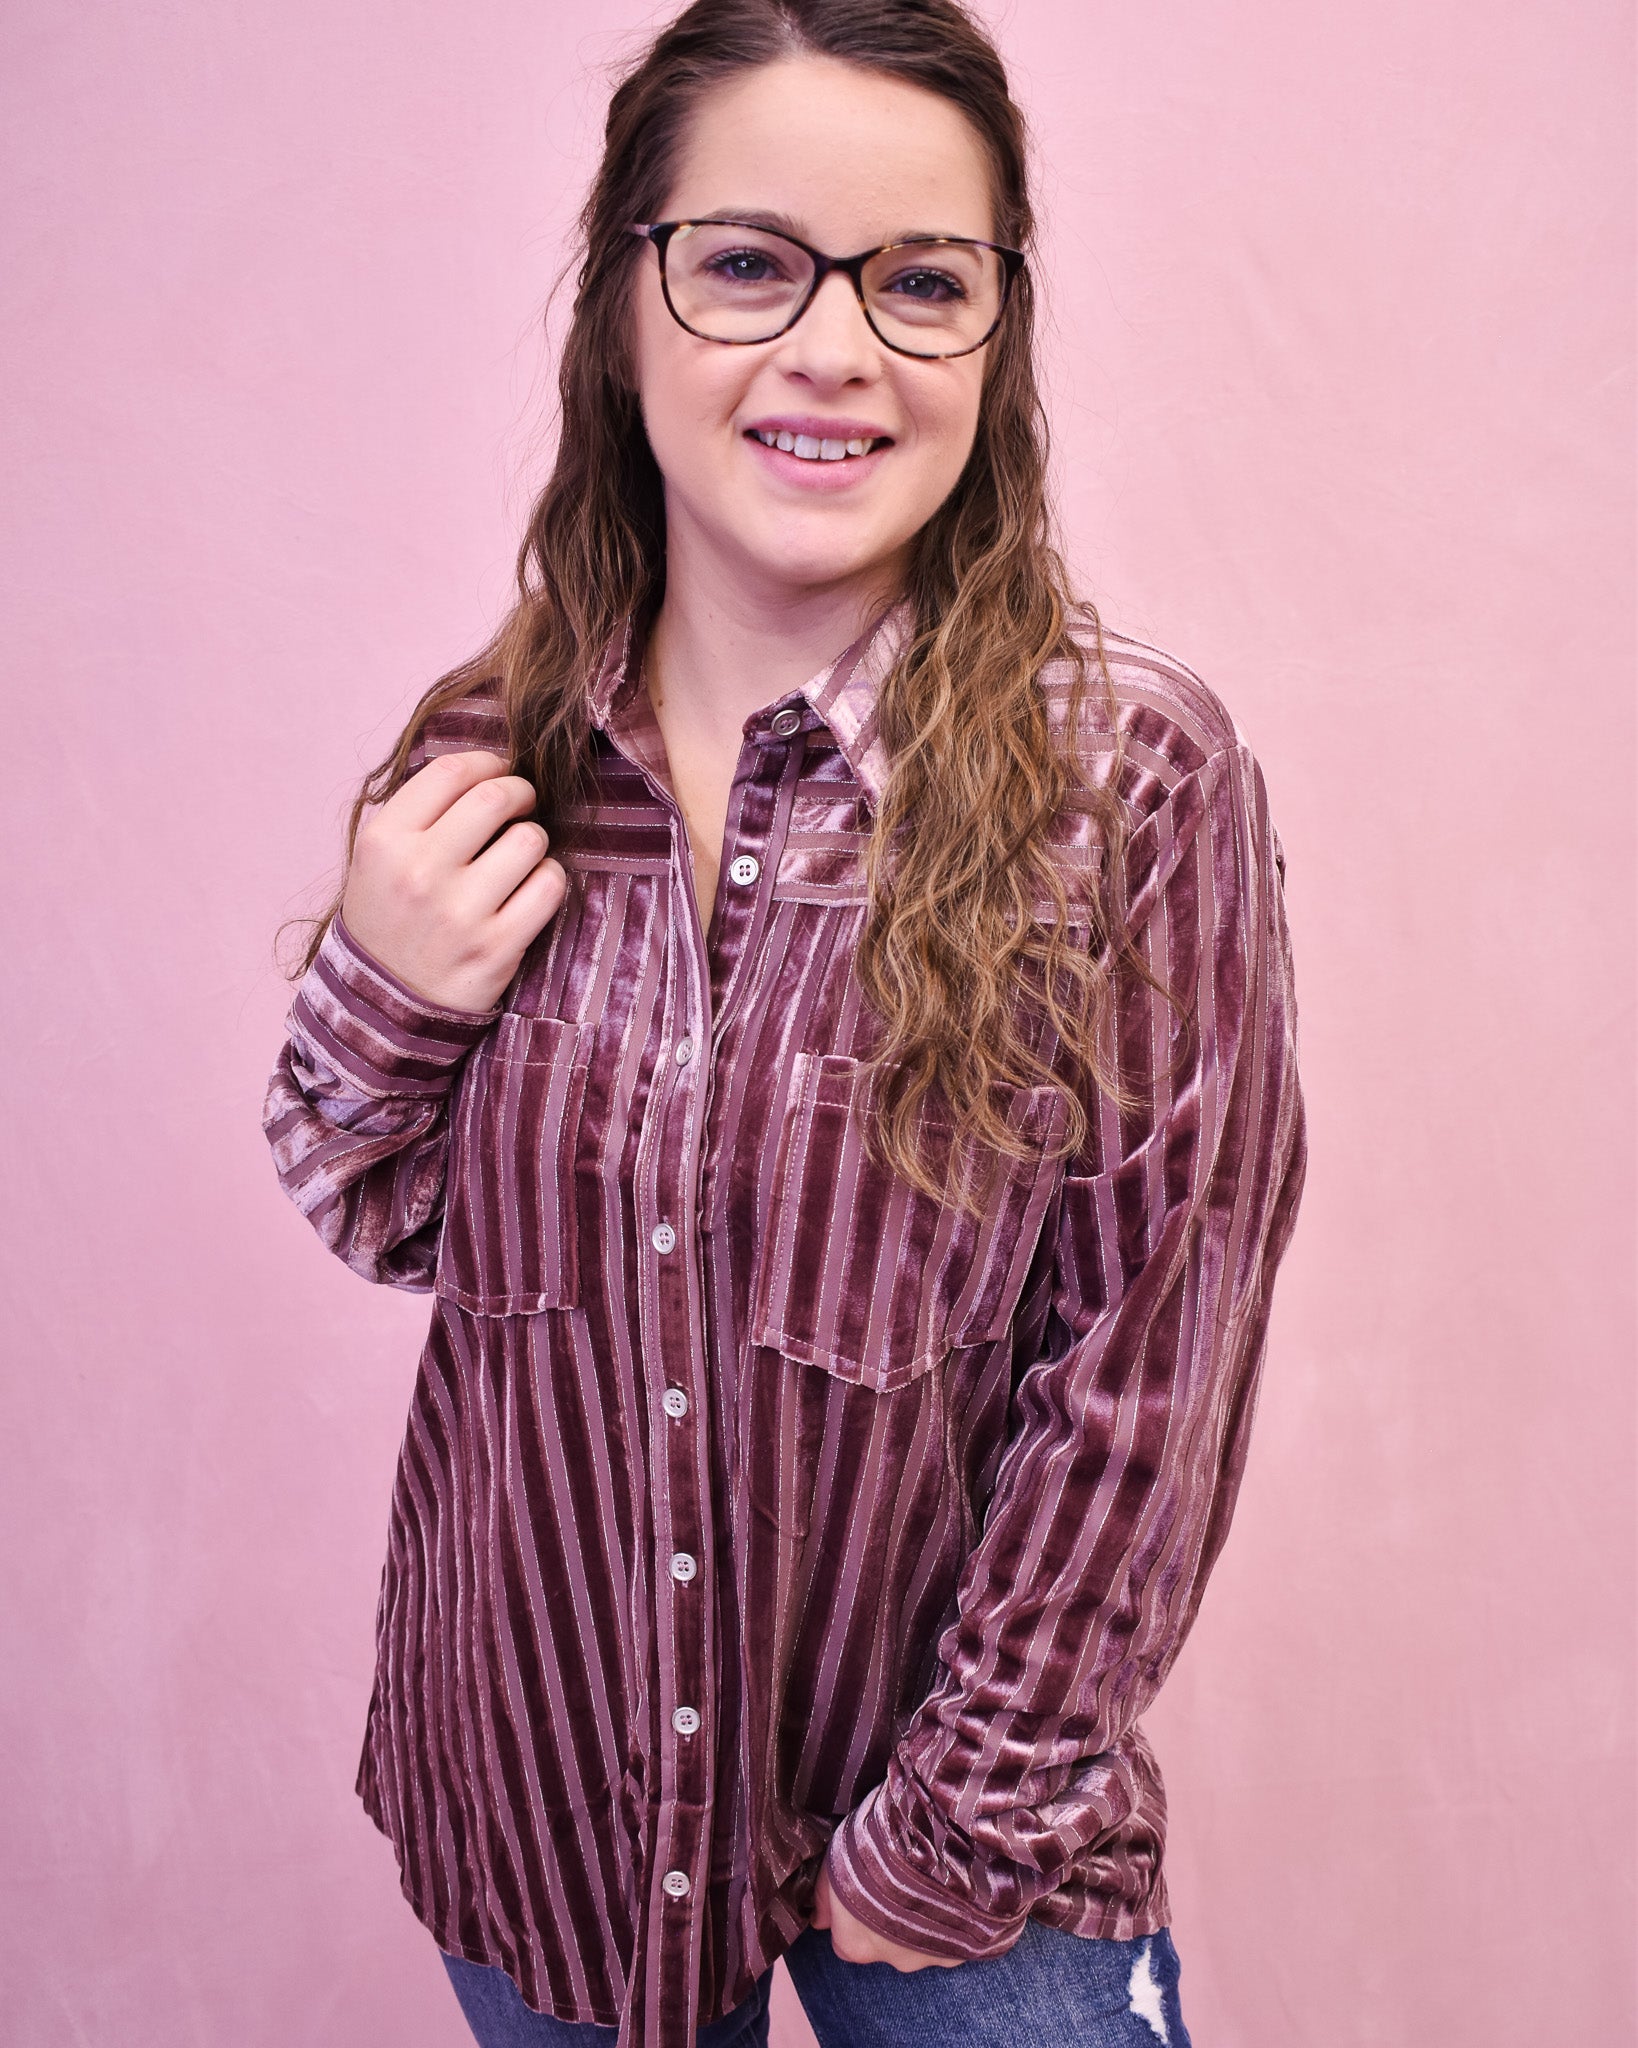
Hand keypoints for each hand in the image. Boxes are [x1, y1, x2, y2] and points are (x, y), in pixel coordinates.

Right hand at [339, 749, 567, 1013]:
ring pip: (529, 839)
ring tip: (520, 856)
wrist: (386, 1006)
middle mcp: (419, 872)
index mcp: (384, 841)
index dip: (487, 762)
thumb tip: (487, 768)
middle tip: (521, 804)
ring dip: (534, 840)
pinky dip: (549, 880)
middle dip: (520, 792)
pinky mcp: (497, 947)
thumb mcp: (378, 861)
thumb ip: (422, 814)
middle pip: (495, 797)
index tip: (498, 770)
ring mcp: (459, 912)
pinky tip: (532, 888)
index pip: (449, 772)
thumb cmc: (391, 920)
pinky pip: (550, 886)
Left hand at [809, 1861, 961, 1970]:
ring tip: (923, 1880)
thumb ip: (823, 1897)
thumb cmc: (875, 1849)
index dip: (852, 1914)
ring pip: (918, 1942)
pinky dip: (948, 1919)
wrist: (936, 1843)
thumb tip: (818, 1921)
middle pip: (883, 1944)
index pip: (845, 1940)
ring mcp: (929, 1955)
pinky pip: (951, 1936)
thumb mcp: (835, 1862)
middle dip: (887, 1920)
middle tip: (894, 1882)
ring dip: (918, 1919)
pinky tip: (949, 1890)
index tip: (861, 1889)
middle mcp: (891, 1959)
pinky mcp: (961, 1947)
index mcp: (855, 1944)